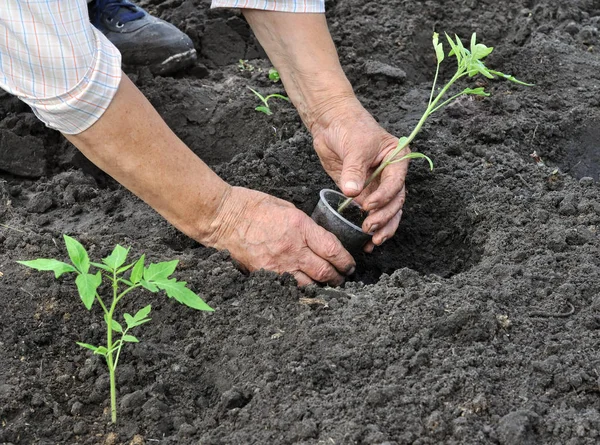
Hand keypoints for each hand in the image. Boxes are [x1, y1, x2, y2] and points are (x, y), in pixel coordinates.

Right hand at [207, 187, 355, 285]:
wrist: (223, 217)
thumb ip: (305, 226)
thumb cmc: (253, 206)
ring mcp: (278, 264)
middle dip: (338, 277)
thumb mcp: (287, 208)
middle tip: (343, 278)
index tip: (350, 264)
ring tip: (328, 285)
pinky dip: (300, 288)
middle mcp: (293, 248)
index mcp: (300, 227)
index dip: (345, 260)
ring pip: (309, 284)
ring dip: (322, 286)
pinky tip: (306, 288)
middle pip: (324, 271)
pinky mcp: (265, 274)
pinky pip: (289, 286)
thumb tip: (318, 239)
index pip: (332, 250)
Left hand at [310, 96, 408, 252]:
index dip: (383, 197)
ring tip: (372, 240)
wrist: (331, 121)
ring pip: (387, 211)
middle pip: (395, 201)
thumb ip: (354, 170)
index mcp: (397, 159)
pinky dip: (369, 225)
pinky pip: (370, 212)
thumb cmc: (349, 126)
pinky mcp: (362, 191)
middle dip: (384, 217)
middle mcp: (391, 174)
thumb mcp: (354, 146)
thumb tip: (352, 192)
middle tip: (368, 227)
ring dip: (382, 226)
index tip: (367, 206)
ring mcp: (377, 184)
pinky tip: (365, 240)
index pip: (396, 183)